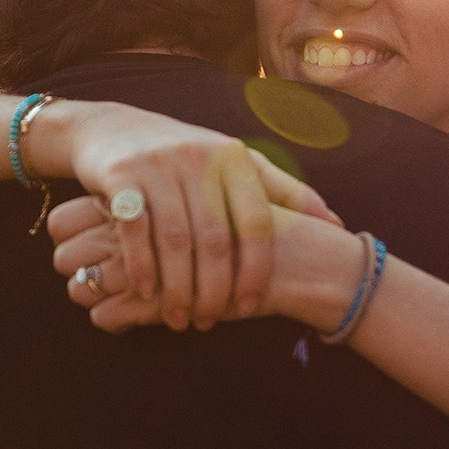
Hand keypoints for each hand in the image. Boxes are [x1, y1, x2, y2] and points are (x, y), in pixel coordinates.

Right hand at [54, 103, 342, 331]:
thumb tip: (337, 224)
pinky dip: (142, 267)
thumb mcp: (235, 163)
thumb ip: (284, 191)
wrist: (111, 128)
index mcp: (234, 158)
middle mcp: (199, 157)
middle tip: (209, 320)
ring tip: (180, 318)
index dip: (256, 268)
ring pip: (176, 240)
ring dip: (178, 288)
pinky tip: (146, 292)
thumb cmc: (186, 156)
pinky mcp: (121, 175)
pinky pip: (134, 231)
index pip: (256, 221)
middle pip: (216, 238)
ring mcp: (158, 165)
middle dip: (214, 288)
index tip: (252, 305)